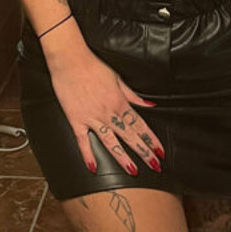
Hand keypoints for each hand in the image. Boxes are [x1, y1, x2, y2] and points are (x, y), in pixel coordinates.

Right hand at [45, 41, 164, 176]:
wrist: (70, 60)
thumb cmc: (93, 66)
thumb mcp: (118, 79)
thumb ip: (134, 95)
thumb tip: (150, 104)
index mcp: (120, 102)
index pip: (140, 125)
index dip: (152, 140)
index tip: (160, 151)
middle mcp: (108, 113)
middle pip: (130, 136)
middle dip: (144, 152)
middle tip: (155, 166)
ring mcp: (92, 118)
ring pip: (110, 142)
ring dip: (123, 158)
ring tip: (133, 171)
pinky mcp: (75, 120)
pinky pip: (82, 141)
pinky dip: (88, 155)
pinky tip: (93, 167)